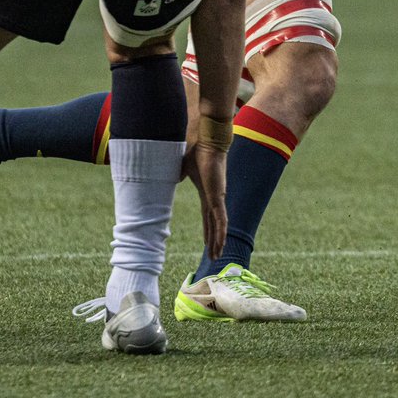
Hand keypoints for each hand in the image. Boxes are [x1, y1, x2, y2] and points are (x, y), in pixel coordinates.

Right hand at [181, 142, 227, 260]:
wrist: (206, 141)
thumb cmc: (197, 150)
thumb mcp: (184, 167)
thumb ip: (180, 175)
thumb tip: (175, 178)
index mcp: (206, 192)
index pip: (207, 216)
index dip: (207, 229)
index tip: (207, 241)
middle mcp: (214, 197)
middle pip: (214, 224)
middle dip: (213, 240)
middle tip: (214, 255)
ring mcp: (217, 197)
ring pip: (219, 225)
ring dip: (218, 241)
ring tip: (217, 255)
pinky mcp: (218, 195)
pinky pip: (221, 218)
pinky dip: (221, 231)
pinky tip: (222, 243)